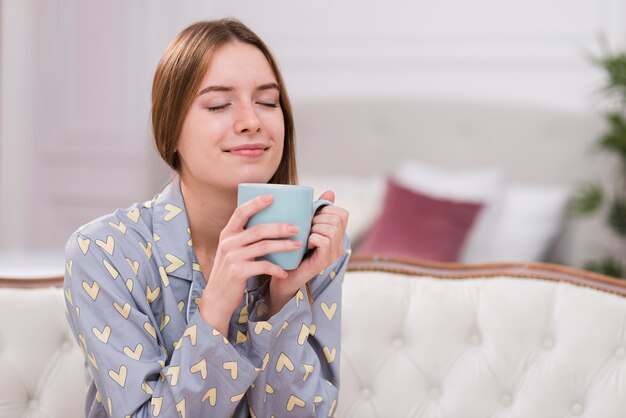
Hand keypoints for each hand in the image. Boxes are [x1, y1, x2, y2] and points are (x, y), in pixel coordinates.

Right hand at [199, 194, 301, 334]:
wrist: (217, 298)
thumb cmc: (230, 272)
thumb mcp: (232, 251)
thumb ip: (245, 239)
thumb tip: (270, 226)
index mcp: (227, 234)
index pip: (241, 212)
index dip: (256, 203)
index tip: (272, 196)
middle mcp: (228, 243)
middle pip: (258, 229)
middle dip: (280, 227)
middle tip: (296, 227)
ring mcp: (232, 257)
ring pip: (263, 246)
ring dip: (283, 246)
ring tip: (297, 245)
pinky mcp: (238, 272)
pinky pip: (262, 266)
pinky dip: (276, 269)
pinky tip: (284, 272)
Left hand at [269, 190, 348, 313]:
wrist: (282, 276)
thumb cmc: (292, 249)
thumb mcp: (305, 226)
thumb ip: (317, 210)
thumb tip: (330, 191)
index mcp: (337, 235)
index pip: (342, 213)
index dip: (326, 210)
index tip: (312, 217)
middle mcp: (340, 245)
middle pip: (337, 218)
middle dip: (318, 218)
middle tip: (307, 228)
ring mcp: (334, 254)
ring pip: (331, 228)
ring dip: (314, 228)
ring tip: (305, 236)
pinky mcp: (325, 262)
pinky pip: (323, 240)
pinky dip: (312, 238)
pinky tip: (305, 244)